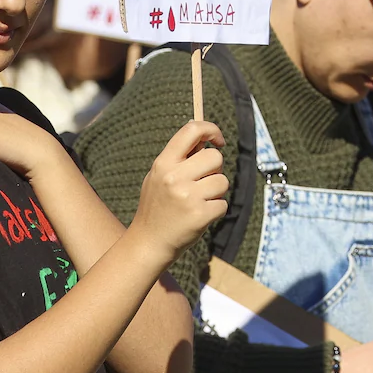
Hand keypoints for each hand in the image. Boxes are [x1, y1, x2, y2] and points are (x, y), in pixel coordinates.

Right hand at [128, 121, 228, 261]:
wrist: (149, 242)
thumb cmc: (157, 207)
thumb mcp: (158, 176)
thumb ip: (178, 158)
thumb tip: (204, 138)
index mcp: (163, 163)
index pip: (191, 130)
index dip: (211, 130)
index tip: (218, 140)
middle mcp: (174, 177)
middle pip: (215, 157)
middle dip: (215, 170)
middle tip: (203, 183)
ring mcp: (187, 197)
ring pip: (223, 181)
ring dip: (216, 192)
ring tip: (199, 202)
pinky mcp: (200, 215)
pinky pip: (223, 204)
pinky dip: (216, 210)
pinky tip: (199, 216)